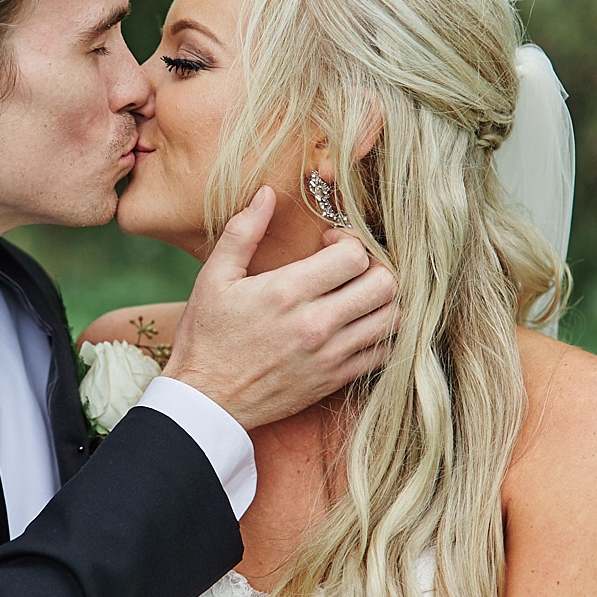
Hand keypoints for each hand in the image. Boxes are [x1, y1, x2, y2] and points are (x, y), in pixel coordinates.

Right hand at [166, 190, 397, 429]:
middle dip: (374, 266)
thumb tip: (267, 194)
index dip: (348, 240)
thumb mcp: (213, 279)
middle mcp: (315, 325)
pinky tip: (359, 326)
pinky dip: (381, 336)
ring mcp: (329, 357)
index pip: (354, 255)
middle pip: (384, 284)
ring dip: (383, 301)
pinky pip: (382, 354)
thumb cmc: (205, 338)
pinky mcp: (333, 381)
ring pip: (392, 319)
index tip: (329, 244)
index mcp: (287, 293)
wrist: (205, 402)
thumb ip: (242, 232)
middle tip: (353, 268)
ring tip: (360, 295)